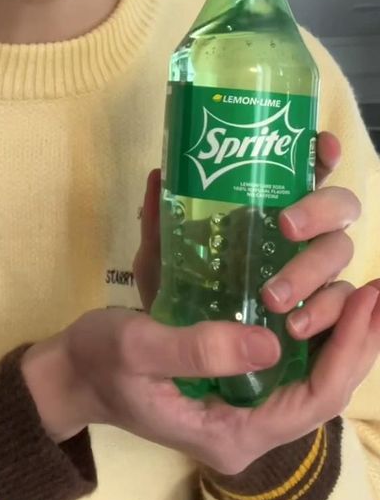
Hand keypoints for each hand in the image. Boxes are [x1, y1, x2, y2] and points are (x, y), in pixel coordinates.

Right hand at [21, 132, 379, 474]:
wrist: (68, 374)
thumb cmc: (98, 362)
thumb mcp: (139, 349)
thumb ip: (199, 349)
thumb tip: (273, 343)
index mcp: (231, 433)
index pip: (314, 400)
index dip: (349, 351)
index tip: (370, 300)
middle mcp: (248, 426)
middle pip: (326, 390)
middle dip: (359, 340)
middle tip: (379, 288)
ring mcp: (243, 406)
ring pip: (314, 377)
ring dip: (343, 333)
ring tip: (365, 288)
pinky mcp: (235, 382)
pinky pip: (292, 363)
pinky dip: (315, 328)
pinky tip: (326, 292)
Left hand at [136, 132, 364, 344]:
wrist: (174, 355)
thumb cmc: (176, 293)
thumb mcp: (160, 259)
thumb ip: (158, 222)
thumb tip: (159, 176)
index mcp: (270, 207)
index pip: (306, 172)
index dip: (322, 155)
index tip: (323, 145)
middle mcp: (302, 234)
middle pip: (339, 207)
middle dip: (320, 210)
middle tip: (286, 226)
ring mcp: (314, 272)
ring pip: (339, 253)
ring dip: (312, 270)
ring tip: (272, 297)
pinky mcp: (318, 313)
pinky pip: (341, 306)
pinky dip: (324, 313)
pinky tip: (293, 327)